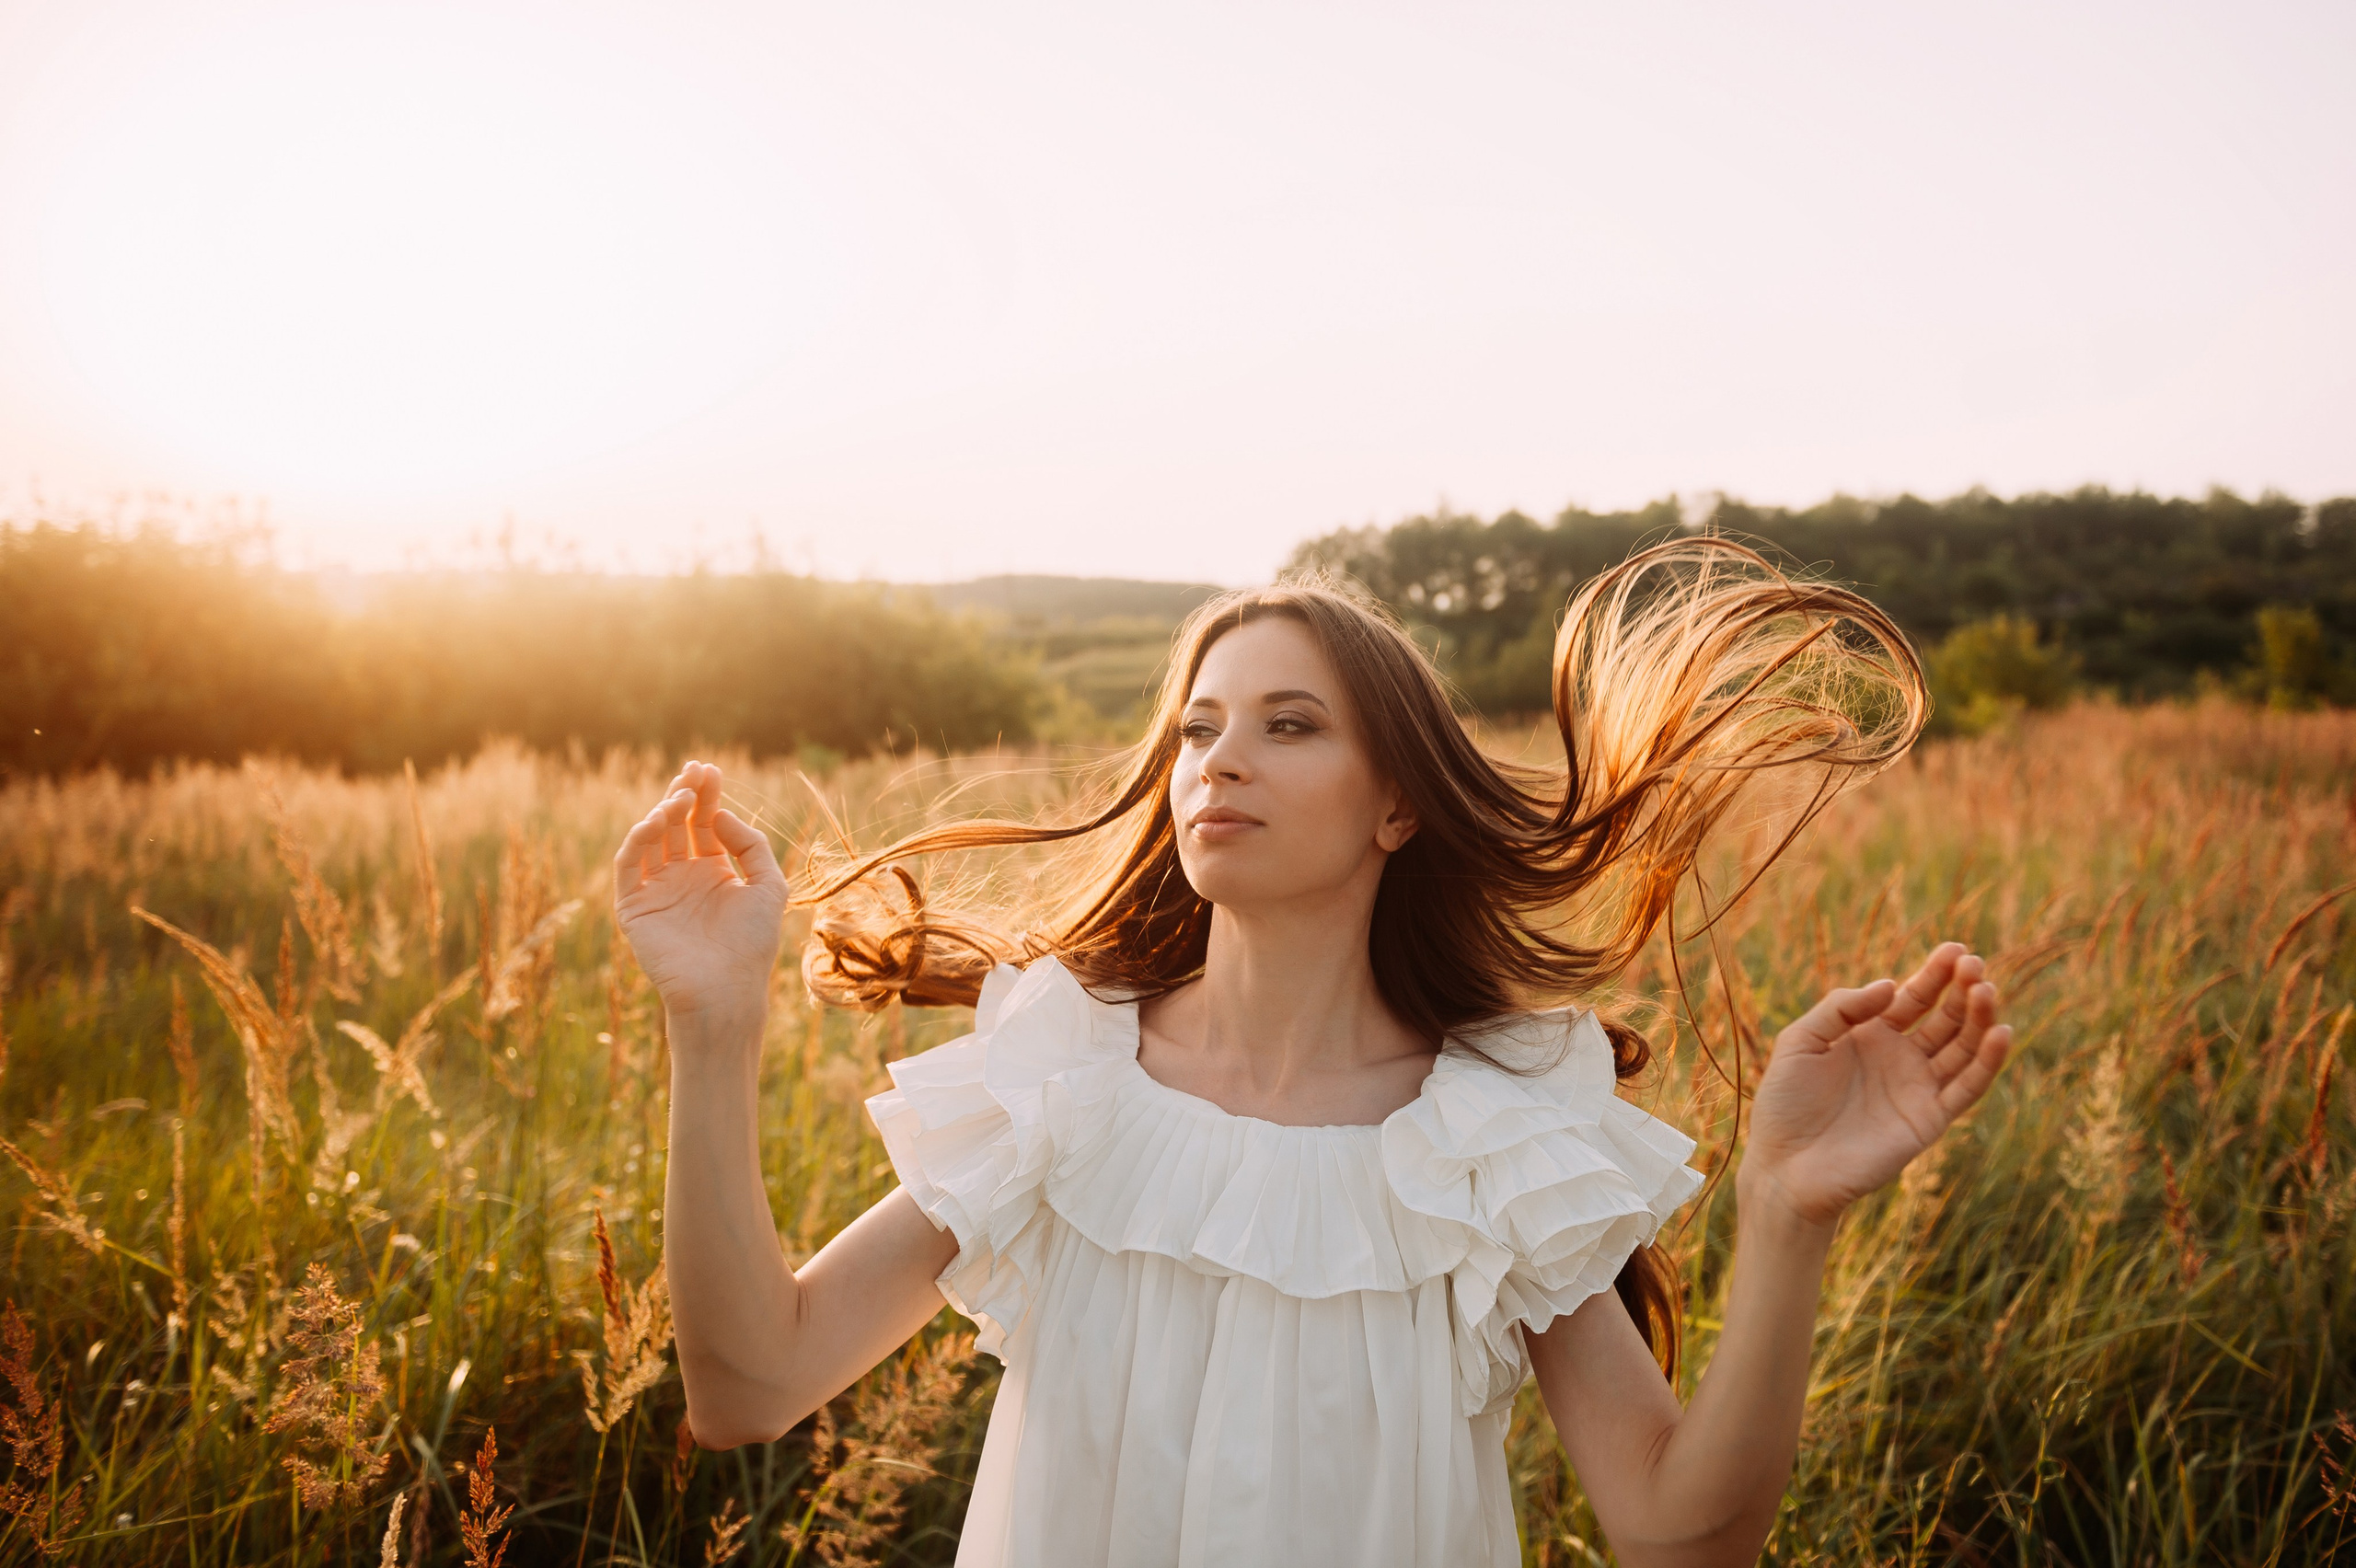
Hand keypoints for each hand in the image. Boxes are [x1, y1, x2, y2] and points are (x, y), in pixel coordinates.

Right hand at [613, 760, 788, 1029]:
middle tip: (693, 772)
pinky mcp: (634, 906)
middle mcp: (683, 877)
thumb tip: (720, 814)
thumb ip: (750, 845)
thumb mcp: (768, 886)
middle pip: (677, 825)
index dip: (707, 796)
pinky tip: (655, 822)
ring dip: (662, 813)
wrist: (726, 989)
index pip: (705, 824)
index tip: (710, 770)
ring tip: (680, 797)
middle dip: (683, 795)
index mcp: (713, 872)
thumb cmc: (752, 943)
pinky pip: (628, 866)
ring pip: (651, 839)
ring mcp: (657, 890)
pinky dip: (637, 841)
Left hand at [1741, 942, 2012, 1226]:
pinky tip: (2000, 1033)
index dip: (1935, 974)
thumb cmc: (1785, 1105)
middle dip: (1962, 990)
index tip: (1956, 949)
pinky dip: (1987, 1062)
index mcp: (1869, 1034)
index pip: (1912, 997)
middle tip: (1975, 965)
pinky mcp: (1929, 1120)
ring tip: (1987, 991)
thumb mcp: (1801, 1041)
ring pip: (1962, 1047)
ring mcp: (1917, 1088)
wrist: (1786, 1167)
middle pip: (1944, 1017)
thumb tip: (1891, 985)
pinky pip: (1966, 1087)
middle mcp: (1900, 1058)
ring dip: (1979, 1019)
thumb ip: (1841, 1008)